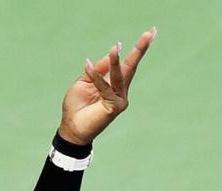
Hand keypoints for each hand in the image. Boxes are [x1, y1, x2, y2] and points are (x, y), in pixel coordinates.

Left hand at [59, 27, 157, 146]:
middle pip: (131, 67)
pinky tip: (88, 66)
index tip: (150, 32)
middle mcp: (120, 91)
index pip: (127, 64)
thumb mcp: (85, 81)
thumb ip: (98, 69)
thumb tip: (112, 53)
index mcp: (114, 84)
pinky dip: (96, 78)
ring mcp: (120, 100)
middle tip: (151, 31)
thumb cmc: (76, 107)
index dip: (138, 49)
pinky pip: (105, 87)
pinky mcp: (115, 107)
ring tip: (115, 48)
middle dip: (140, 49)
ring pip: (119, 76)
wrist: (71, 128)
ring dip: (116, 61)